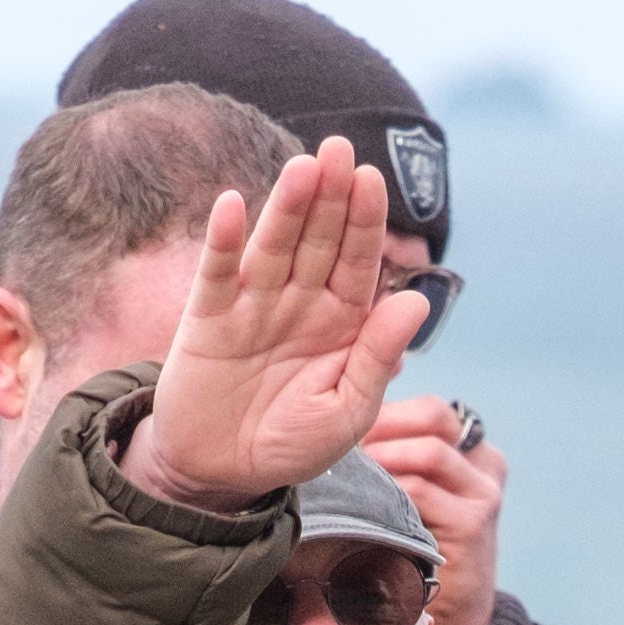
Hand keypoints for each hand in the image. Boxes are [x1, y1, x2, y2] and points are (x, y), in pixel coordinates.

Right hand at [122, 140, 430, 513]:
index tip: (372, 181)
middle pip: (319, 241)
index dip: (364, 222)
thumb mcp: (346, 414)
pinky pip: (217, 274)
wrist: (223, 475)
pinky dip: (224, 242)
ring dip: (287, 207)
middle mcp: (300, 302)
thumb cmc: (291, 445)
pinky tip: (233, 206)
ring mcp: (253, 305)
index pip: (358, 263)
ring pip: (274, 247)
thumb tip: (415, 301)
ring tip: (303, 168)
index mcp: (342, 322)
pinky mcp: (208, 318)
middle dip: (331, 197)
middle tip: (340, 149)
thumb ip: (377, 358)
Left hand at [361, 395, 507, 624]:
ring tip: (349, 475)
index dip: (388, 412)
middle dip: (383, 427)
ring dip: (383, 459)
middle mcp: (486, 466)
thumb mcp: (415, 498)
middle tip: (345, 447)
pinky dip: (387, 494)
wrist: (454, 614)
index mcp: (474, 452)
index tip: (349, 430)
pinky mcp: (472, 525)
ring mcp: (484, 495)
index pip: (432, 410)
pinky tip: (361, 504)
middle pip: (434, 418)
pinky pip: (421, 492)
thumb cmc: (420, 549)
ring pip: (428, 453)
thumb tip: (346, 429)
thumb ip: (399, 461)